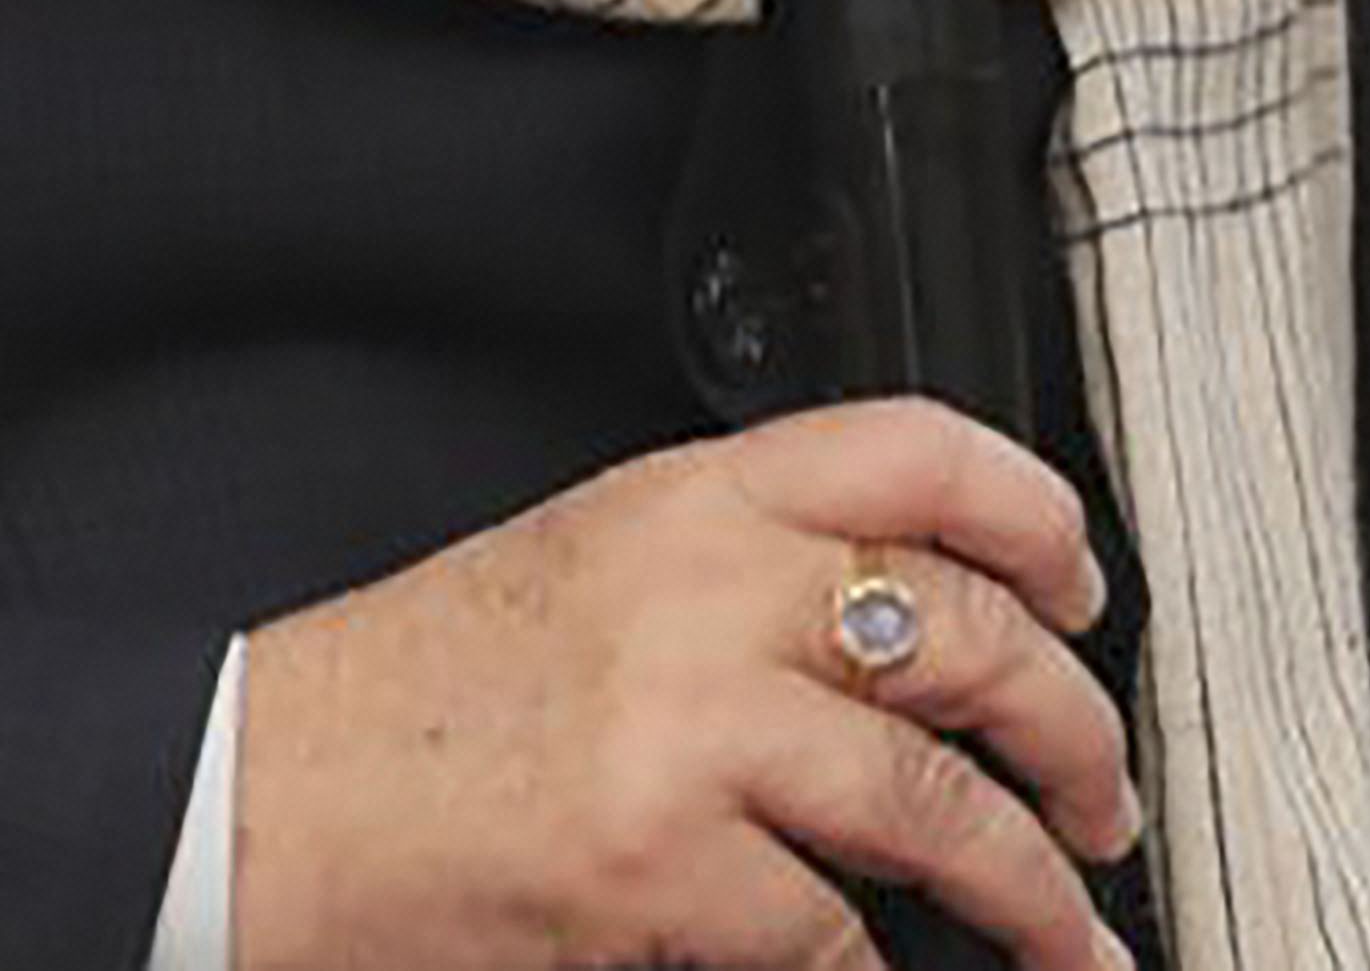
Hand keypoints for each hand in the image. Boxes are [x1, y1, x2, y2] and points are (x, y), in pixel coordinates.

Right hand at [234, 398, 1142, 970]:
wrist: (267, 791)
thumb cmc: (422, 697)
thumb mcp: (593, 565)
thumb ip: (743, 570)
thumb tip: (915, 633)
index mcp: (689, 497)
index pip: (920, 450)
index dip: (1039, 520)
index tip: (1085, 593)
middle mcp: (704, 590)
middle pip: (966, 630)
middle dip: (1074, 730)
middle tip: (1103, 795)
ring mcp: (686, 728)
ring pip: (936, 798)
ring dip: (1034, 885)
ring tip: (1069, 931)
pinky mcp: (660, 866)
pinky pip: (835, 931)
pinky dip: (883, 969)